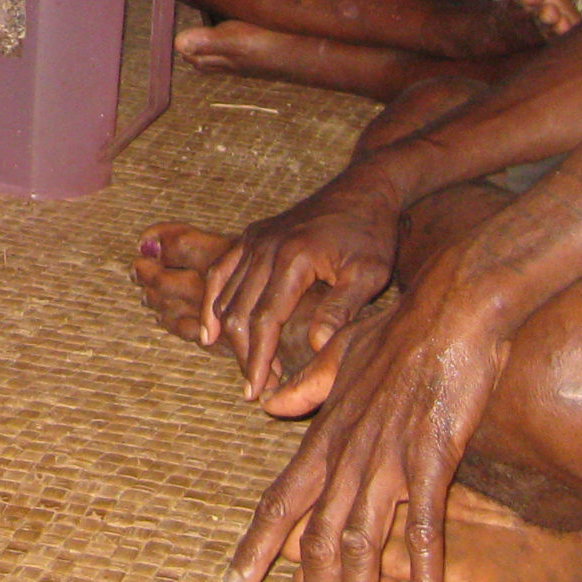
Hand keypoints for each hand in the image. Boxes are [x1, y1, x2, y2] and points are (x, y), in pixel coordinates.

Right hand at [201, 171, 403, 402]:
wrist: (363, 190)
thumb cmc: (370, 234)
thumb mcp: (368, 274)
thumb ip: (341, 309)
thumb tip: (317, 347)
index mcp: (293, 258)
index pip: (265, 319)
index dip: (258, 358)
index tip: (257, 392)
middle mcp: (265, 247)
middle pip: (239, 311)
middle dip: (243, 354)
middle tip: (256, 388)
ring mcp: (254, 240)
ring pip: (225, 295)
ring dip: (230, 335)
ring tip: (246, 369)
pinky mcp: (251, 236)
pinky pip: (221, 272)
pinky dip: (211, 302)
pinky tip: (211, 331)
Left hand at [224, 261, 511, 581]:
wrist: (449, 307)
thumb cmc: (399, 331)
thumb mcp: (339, 357)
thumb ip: (306, 388)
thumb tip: (268, 404)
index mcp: (325, 435)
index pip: (281, 502)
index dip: (258, 546)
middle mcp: (347, 454)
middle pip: (320, 540)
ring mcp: (387, 458)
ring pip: (362, 542)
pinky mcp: (431, 457)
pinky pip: (424, 526)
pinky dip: (424, 572)